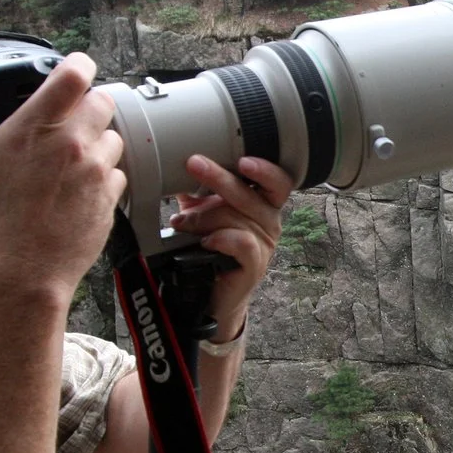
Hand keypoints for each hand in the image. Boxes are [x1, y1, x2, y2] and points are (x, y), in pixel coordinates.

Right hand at [0, 53, 124, 298]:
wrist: (21, 273)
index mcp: (36, 126)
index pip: (74, 73)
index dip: (78, 65)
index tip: (74, 69)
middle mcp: (73, 142)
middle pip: (103, 101)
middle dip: (89, 107)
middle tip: (71, 123)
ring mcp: (97, 170)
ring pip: (113, 138)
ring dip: (98, 144)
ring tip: (73, 164)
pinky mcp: (111, 197)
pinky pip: (117, 174)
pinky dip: (103, 178)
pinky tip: (80, 193)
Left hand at [170, 155, 289, 338]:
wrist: (211, 291)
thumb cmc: (211, 248)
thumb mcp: (204, 212)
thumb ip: (198, 190)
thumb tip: (175, 164)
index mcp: (263, 204)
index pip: (278, 181)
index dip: (265, 170)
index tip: (242, 161)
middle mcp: (269, 221)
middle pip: (250, 194)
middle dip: (219, 178)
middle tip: (194, 165)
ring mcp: (265, 244)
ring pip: (238, 218)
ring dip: (205, 217)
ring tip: (181, 223)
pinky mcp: (255, 264)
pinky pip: (241, 242)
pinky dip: (220, 237)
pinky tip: (205, 241)